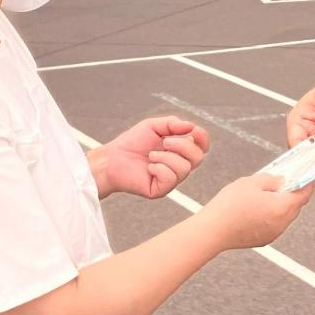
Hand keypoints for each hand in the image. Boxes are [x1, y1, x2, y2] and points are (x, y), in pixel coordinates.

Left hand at [92, 116, 208, 199]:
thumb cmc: (131, 143)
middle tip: (165, 142)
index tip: (194, 130)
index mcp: (179, 151)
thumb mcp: (153, 126)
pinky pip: (171, 179)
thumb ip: (173, 124)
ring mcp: (170, 179)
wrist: (111, 159)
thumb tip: (192, 126)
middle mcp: (178, 166)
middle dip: (183, 145)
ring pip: (185, 168)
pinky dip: (160, 168)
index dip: (203, 139)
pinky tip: (149, 167)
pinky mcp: (161, 190)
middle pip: (198, 158)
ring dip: (167, 157)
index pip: (202, 147)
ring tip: (151, 155)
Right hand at [200, 173, 311, 249]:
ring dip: (279, 204)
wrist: (212, 231)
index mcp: (283, 207)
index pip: (305, 194)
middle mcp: (282, 223)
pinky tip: (255, 208)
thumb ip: (272, 179)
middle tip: (280, 181)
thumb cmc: (230, 205)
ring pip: (284, 215)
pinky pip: (274, 224)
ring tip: (263, 194)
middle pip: (295, 205)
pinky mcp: (263, 240)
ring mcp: (273, 234)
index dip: (306, 182)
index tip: (304, 175)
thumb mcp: (252, 182)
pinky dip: (270, 215)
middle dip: (291, 192)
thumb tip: (282, 181)